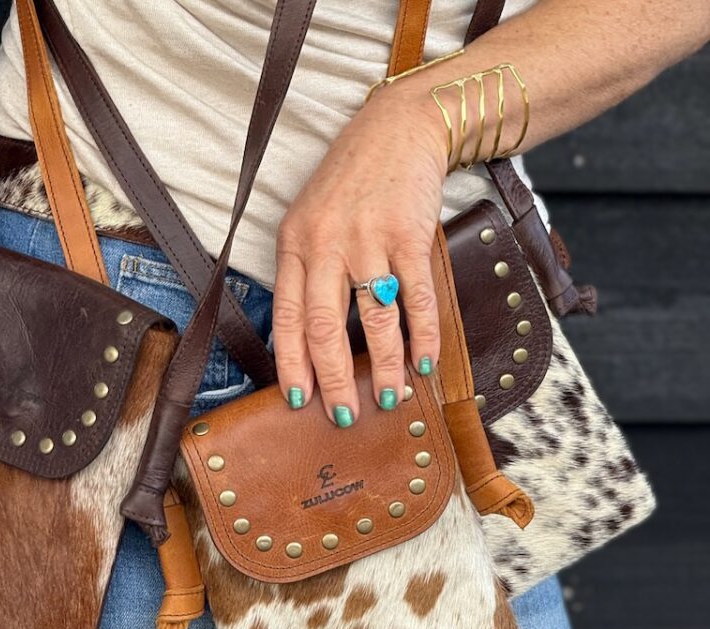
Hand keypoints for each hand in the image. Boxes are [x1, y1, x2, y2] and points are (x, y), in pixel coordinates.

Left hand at [272, 83, 447, 424]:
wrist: (397, 128)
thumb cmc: (350, 184)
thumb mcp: (310, 220)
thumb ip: (305, 272)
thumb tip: (308, 340)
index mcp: (294, 244)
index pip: (287, 317)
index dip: (293, 364)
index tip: (299, 400)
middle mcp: (325, 243)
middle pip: (325, 327)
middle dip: (334, 380)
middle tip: (344, 416)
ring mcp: (368, 238)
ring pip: (374, 318)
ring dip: (384, 366)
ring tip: (390, 399)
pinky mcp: (409, 234)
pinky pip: (416, 297)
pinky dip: (423, 334)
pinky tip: (424, 361)